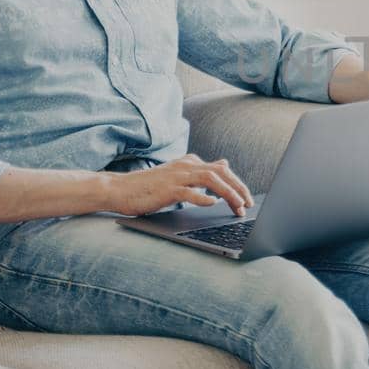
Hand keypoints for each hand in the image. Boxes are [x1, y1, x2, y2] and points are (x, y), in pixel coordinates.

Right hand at [109, 154, 253, 216]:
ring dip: (227, 193)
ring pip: (210, 180)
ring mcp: (177, 176)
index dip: (237, 184)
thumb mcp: (179, 175)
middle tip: (248, 205)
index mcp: (190, 162)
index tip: (247, 200)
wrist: (120, 189)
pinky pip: (189, 192)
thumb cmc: (149, 186)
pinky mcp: (167, 189)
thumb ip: (201, 171)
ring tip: (237, 206)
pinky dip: (203, 198)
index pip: (222, 170)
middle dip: (238, 188)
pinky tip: (212, 204)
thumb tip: (224, 163)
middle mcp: (186, 166)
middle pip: (221, 173)